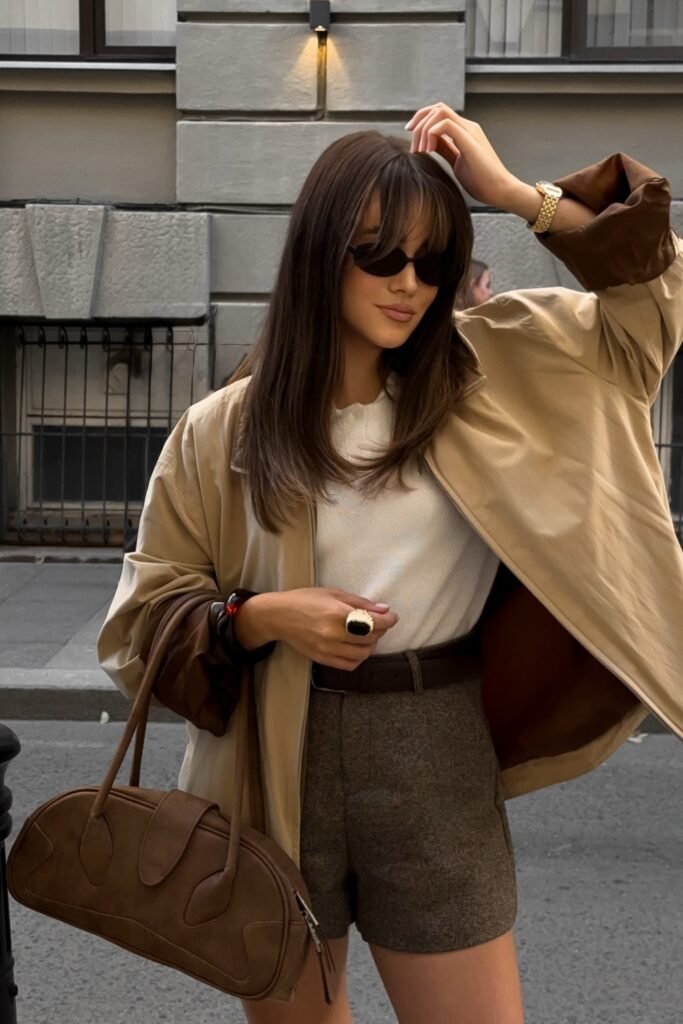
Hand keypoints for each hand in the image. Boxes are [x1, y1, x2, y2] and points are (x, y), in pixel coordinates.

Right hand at [237, 588, 398, 670]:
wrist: (279, 616)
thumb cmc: (306, 599)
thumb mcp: (333, 593)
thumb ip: (360, 603)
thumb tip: (384, 609)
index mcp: (337, 614)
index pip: (374, 622)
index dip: (389, 620)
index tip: (393, 616)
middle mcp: (334, 634)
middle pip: (371, 638)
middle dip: (381, 630)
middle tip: (379, 622)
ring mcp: (328, 649)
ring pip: (363, 653)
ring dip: (371, 644)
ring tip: (368, 634)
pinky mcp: (322, 659)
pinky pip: (349, 665)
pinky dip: (359, 657)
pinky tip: (357, 647)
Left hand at [405, 101, 521, 208]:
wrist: (499, 191)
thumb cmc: (481, 181)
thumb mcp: (456, 162)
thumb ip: (444, 149)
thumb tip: (428, 144)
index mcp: (464, 130)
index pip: (439, 113)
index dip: (421, 121)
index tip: (410, 138)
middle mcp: (467, 126)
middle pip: (437, 107)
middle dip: (418, 121)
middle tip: (412, 145)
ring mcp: (470, 131)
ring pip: (439, 111)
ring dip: (423, 129)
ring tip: (419, 150)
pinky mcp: (470, 140)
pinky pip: (445, 125)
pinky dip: (431, 134)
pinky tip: (428, 151)